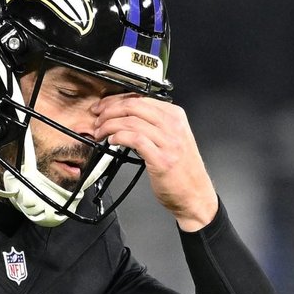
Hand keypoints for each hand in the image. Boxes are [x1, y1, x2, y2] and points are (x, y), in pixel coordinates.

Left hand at [93, 94, 218, 230]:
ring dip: (110, 125)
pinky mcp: (162, 159)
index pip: (141, 98)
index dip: (116, 100)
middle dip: (109, 110)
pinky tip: (112, 141)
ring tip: (101, 132)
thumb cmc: (182, 170)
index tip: (103, 106)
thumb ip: (155, 125)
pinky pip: (135, 139)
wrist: (195, 195)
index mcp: (176, 116)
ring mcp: (169, 142)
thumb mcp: (173, 138)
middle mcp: (174, 126)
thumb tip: (127, 115)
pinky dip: (119, 137)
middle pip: (134, 106)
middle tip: (97, 117)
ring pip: (132, 121)